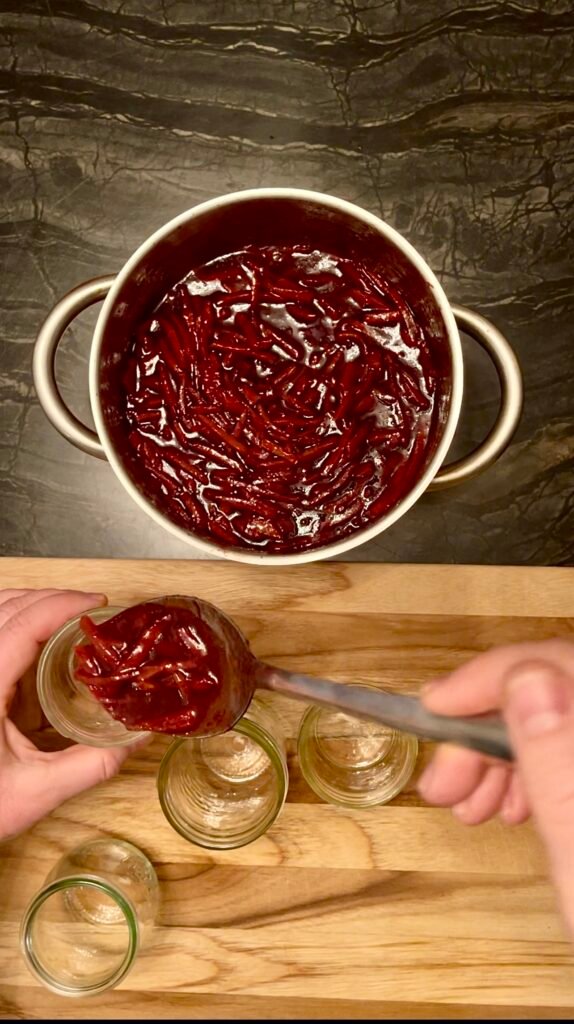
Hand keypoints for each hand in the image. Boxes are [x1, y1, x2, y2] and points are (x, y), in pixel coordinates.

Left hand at [0, 589, 138, 840]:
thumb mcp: (38, 791)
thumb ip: (92, 763)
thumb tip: (139, 735)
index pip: (22, 626)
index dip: (61, 605)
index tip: (98, 605)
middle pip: (7, 606)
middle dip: (53, 597)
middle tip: (91, 609)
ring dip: (31, 603)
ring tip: (68, 615)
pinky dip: (14, 618)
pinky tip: (38, 637)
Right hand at [418, 639, 573, 936]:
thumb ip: (559, 766)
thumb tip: (527, 680)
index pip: (560, 666)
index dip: (494, 677)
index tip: (437, 706)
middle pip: (553, 696)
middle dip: (485, 733)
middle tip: (443, 783)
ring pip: (553, 726)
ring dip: (498, 757)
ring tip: (465, 806)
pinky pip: (562, 755)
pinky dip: (526, 776)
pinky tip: (505, 808)